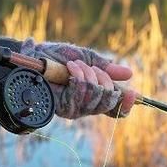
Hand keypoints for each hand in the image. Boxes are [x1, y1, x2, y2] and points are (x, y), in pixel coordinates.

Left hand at [20, 39, 136, 118]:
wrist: (32, 57)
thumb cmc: (55, 57)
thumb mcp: (85, 57)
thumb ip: (105, 67)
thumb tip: (128, 74)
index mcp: (92, 95)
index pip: (114, 109)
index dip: (126, 104)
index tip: (133, 93)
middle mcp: (85, 106)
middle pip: (109, 103)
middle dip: (105, 80)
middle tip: (90, 67)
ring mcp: (74, 108)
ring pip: (97, 97)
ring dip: (90, 76)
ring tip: (75, 65)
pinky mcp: (62, 106)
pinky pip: (82, 93)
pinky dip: (79, 76)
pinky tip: (70, 68)